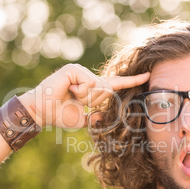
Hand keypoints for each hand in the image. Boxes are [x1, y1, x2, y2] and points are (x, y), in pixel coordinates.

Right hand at [18, 64, 149, 128]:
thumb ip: (96, 118)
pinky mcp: (73, 69)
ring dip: (85, 97)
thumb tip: (104, 118)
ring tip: (70, 96)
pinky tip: (67, 90)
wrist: (42, 113)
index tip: (148, 75)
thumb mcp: (83, 119)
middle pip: (108, 90)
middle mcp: (89, 77)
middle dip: (94, 101)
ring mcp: (81, 71)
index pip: (116, 84)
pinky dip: (80, 92)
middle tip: (75, 101)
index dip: (132, 81)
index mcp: (92, 88)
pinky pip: (89, 83)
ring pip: (99, 87)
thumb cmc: (59, 115)